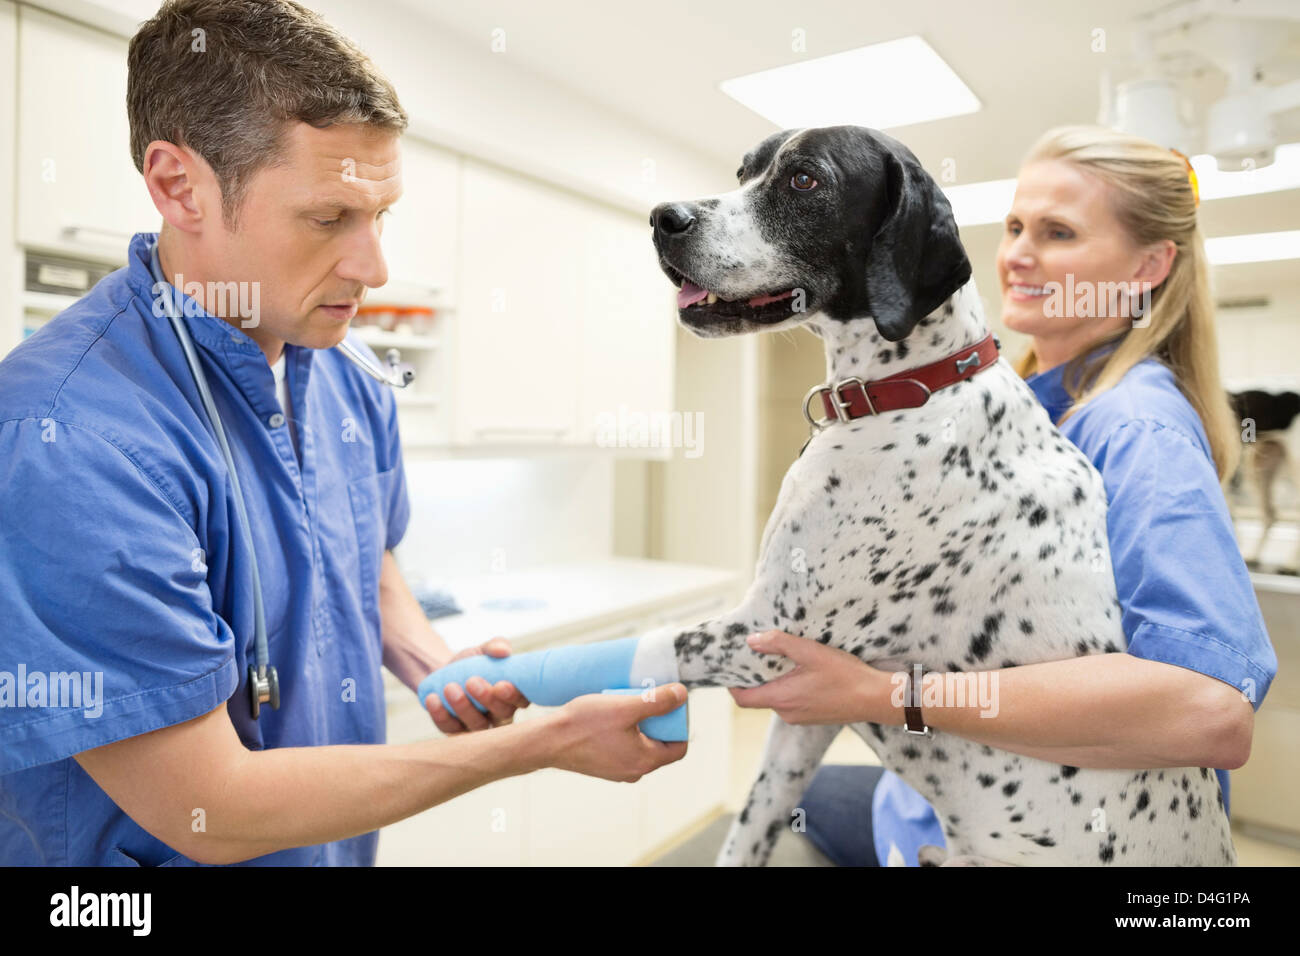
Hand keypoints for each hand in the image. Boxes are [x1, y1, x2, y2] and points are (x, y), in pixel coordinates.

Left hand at [425, 637, 531, 733]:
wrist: (444, 673)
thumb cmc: (472, 663)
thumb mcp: (483, 650)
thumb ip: (495, 646)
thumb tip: (503, 650)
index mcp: (513, 696)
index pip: (522, 700)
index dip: (514, 696)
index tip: (501, 684)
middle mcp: (500, 716)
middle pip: (502, 715)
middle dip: (487, 699)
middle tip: (472, 682)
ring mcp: (478, 727)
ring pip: (477, 726)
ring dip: (463, 707)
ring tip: (449, 687)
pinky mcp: (456, 731)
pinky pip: (450, 729)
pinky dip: (440, 715)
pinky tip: (433, 699)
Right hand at [545, 684, 688, 781]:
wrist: (547, 741)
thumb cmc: (585, 724)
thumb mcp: (625, 707)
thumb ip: (657, 701)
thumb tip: (682, 694)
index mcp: (645, 761)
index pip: (679, 747)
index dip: (679, 724)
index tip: (668, 704)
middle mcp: (634, 771)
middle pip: (660, 744)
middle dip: (656, 720)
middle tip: (644, 699)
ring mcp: (618, 770)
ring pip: (641, 744)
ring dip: (638, 723)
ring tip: (625, 703)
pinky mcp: (604, 766)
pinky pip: (624, 747)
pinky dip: (623, 731)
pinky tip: (610, 715)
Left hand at [728, 630, 888, 724]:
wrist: (876, 699)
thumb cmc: (845, 675)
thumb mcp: (811, 651)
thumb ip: (779, 644)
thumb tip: (751, 641)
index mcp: (782, 698)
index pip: (742, 699)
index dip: (733, 684)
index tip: (734, 666)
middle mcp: (787, 713)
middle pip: (759, 697)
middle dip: (757, 677)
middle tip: (761, 655)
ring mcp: (800, 718)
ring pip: (777, 699)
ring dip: (776, 682)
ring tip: (786, 660)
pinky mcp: (812, 718)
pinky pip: (792, 703)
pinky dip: (791, 689)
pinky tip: (805, 673)